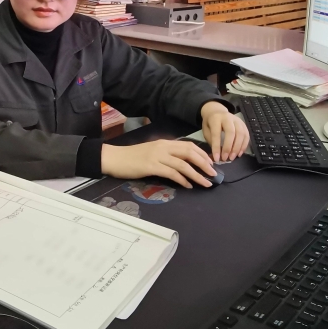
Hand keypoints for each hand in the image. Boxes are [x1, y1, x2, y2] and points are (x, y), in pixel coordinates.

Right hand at [101, 140, 216, 188]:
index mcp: (164, 142)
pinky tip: (188, 185)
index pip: (188, 145)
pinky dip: (182, 179)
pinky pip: (172, 173)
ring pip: (183, 164)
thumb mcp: (151, 152)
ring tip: (206, 183)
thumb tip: (182, 164)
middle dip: (204, 163)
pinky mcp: (151, 166)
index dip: (202, 154)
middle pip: (190, 153)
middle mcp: (163, 147)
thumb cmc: (132, 157)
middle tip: (213, 173)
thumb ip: (166, 155)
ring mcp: (157, 156)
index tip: (211, 163)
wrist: (114, 158)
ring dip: (197, 174)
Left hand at [200, 101, 250, 161]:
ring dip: (237, 148)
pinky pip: (246, 135)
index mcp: (215, 118)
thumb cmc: (210, 123)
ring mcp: (237, 120)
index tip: (217, 158)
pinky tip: (239, 153)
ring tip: (232, 157)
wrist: (217, 111)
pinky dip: (244, 145)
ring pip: (241, 134)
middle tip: (226, 158)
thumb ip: (211, 141)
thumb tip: (218, 155)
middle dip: (229, 147)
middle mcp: (228, 117)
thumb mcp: (206, 130)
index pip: (216, 134)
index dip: (217, 147)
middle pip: (231, 132)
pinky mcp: (243, 124)